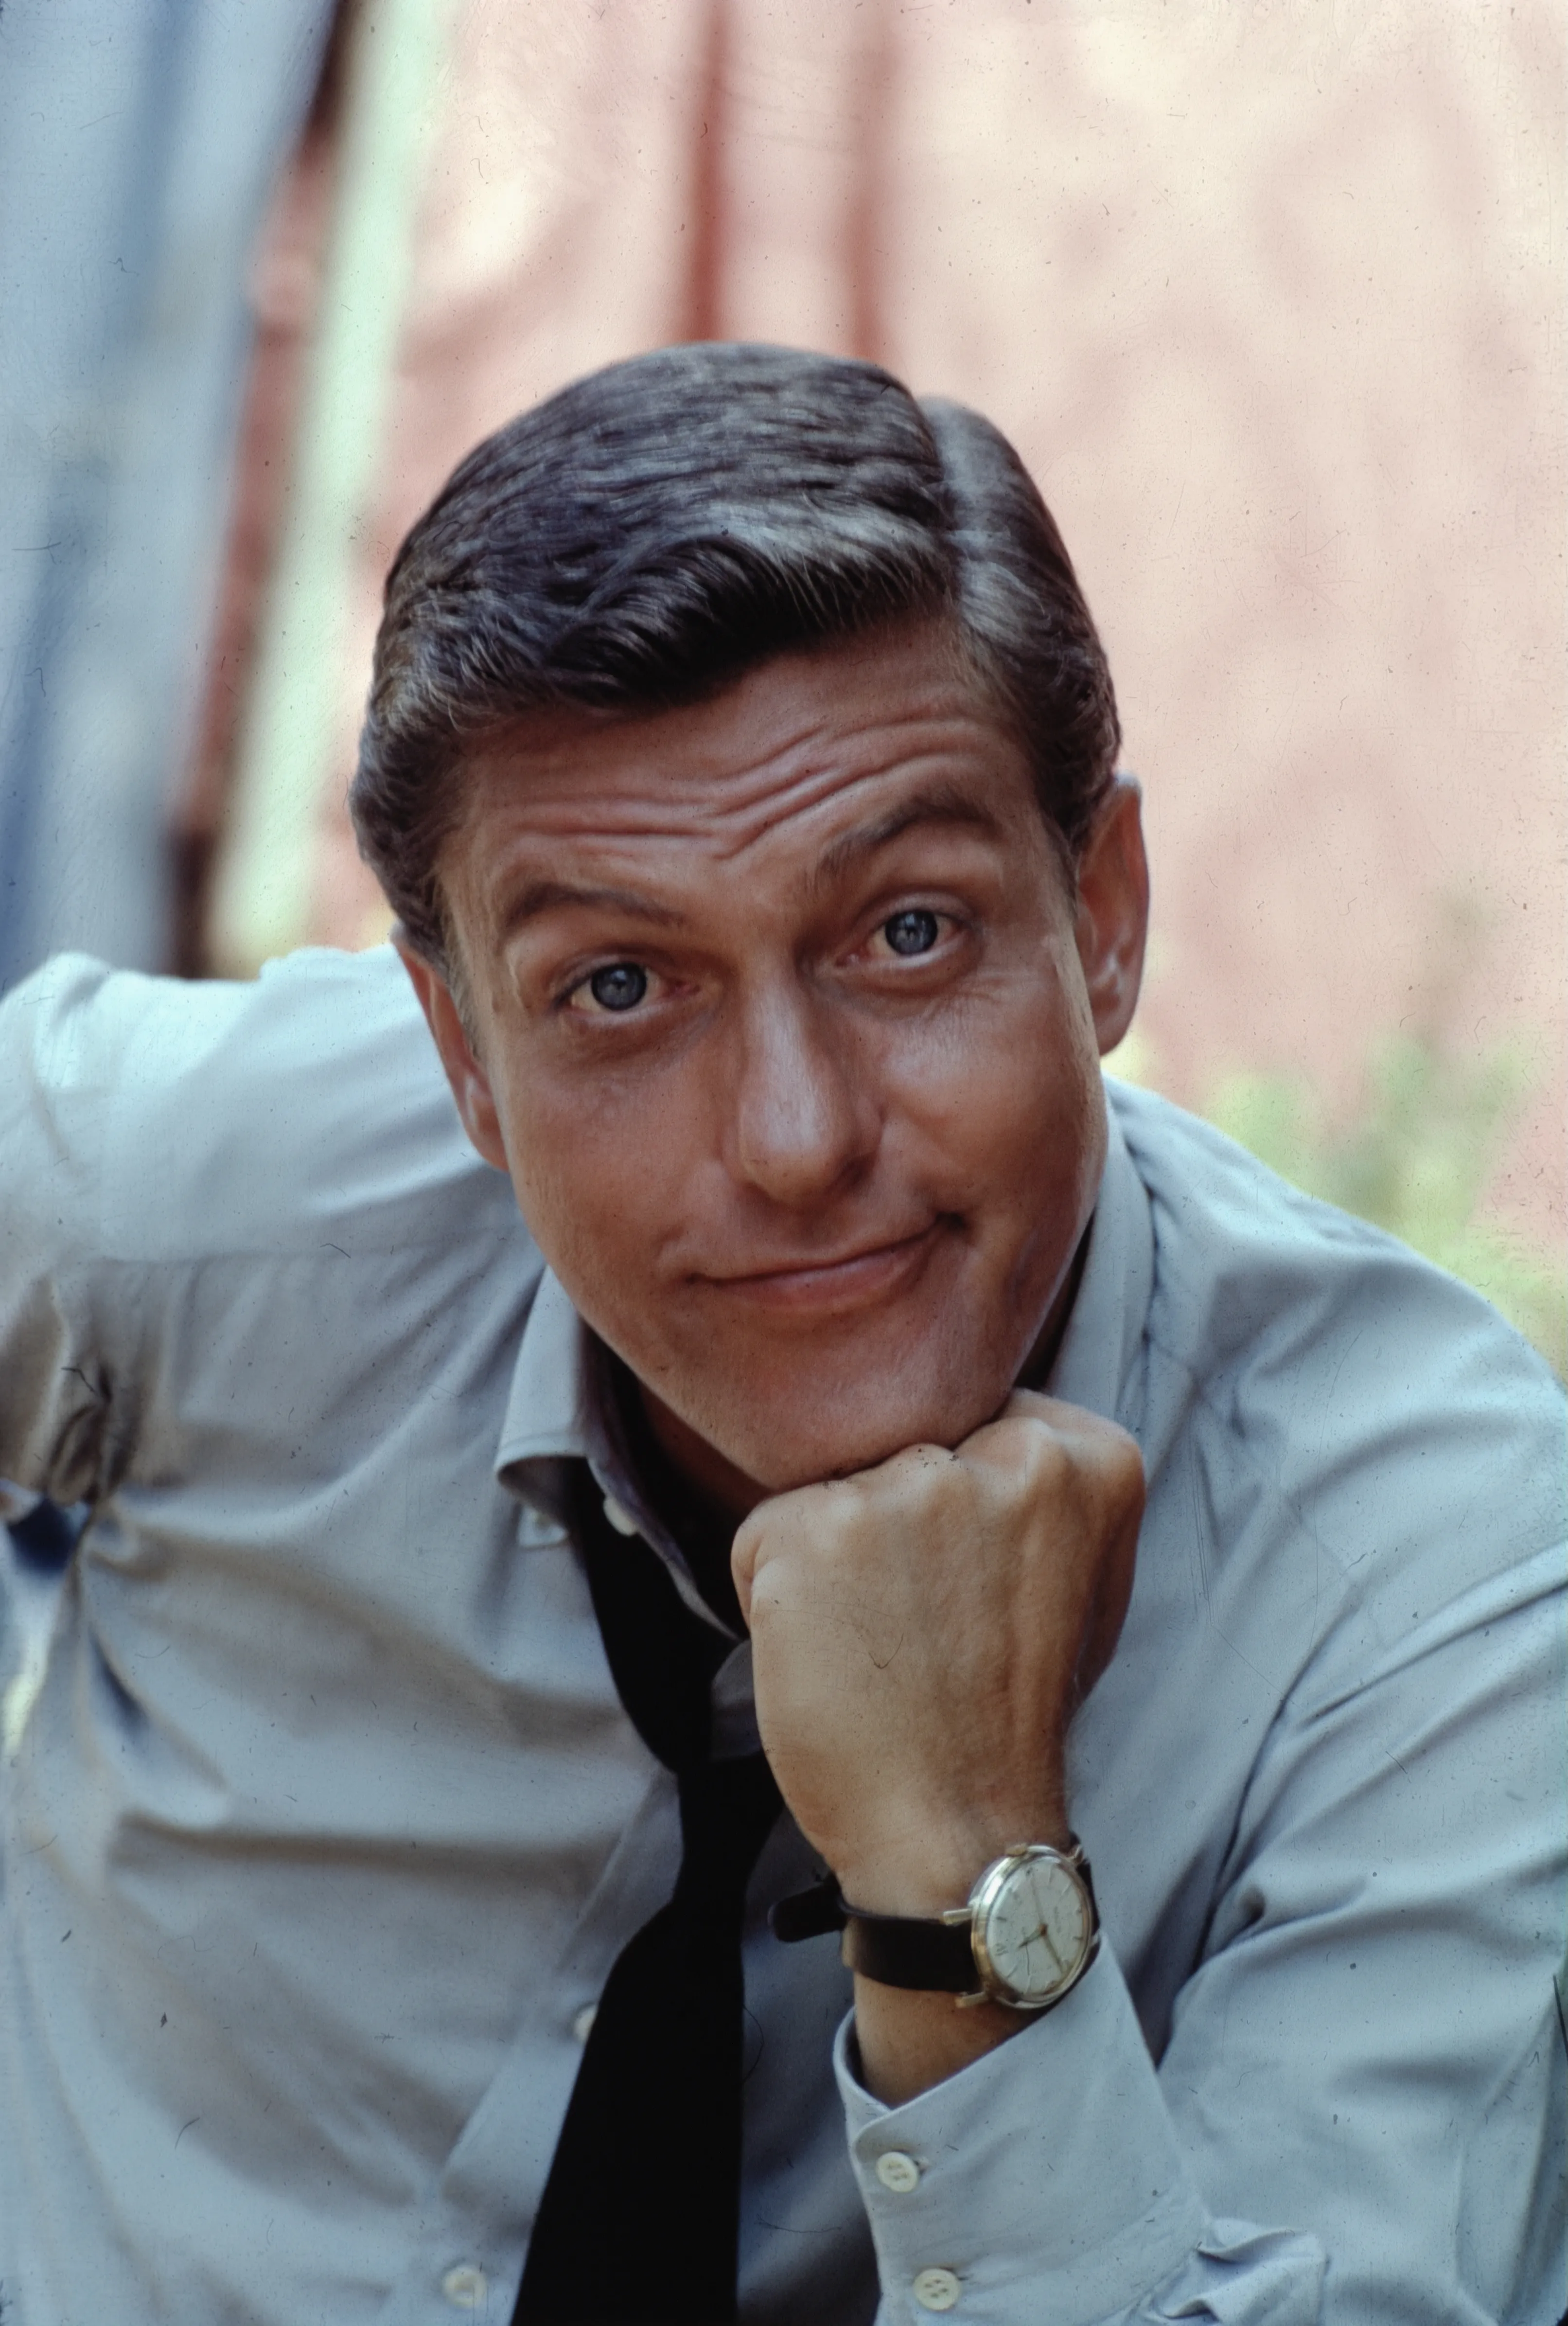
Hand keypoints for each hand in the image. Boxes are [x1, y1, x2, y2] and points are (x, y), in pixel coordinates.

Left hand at [730, 1390, 1142, 1918]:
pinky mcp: (819, 1529)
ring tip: (881, 1642)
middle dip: (894, 1524)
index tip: (974, 1583)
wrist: (959, 1833)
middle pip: (901, 1447)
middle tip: (927, 1624)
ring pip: (832, 1486)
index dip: (955, 1504)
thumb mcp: (1070, 1578)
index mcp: (1085, 1456)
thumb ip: (1033, 1489)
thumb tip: (970, 1423)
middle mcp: (1009, 1455)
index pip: (973, 1417)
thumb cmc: (1007, 1715)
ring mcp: (910, 1489)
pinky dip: (774, 1595)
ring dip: (834, 1558)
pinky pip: (765, 1533)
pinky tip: (832, 1656)